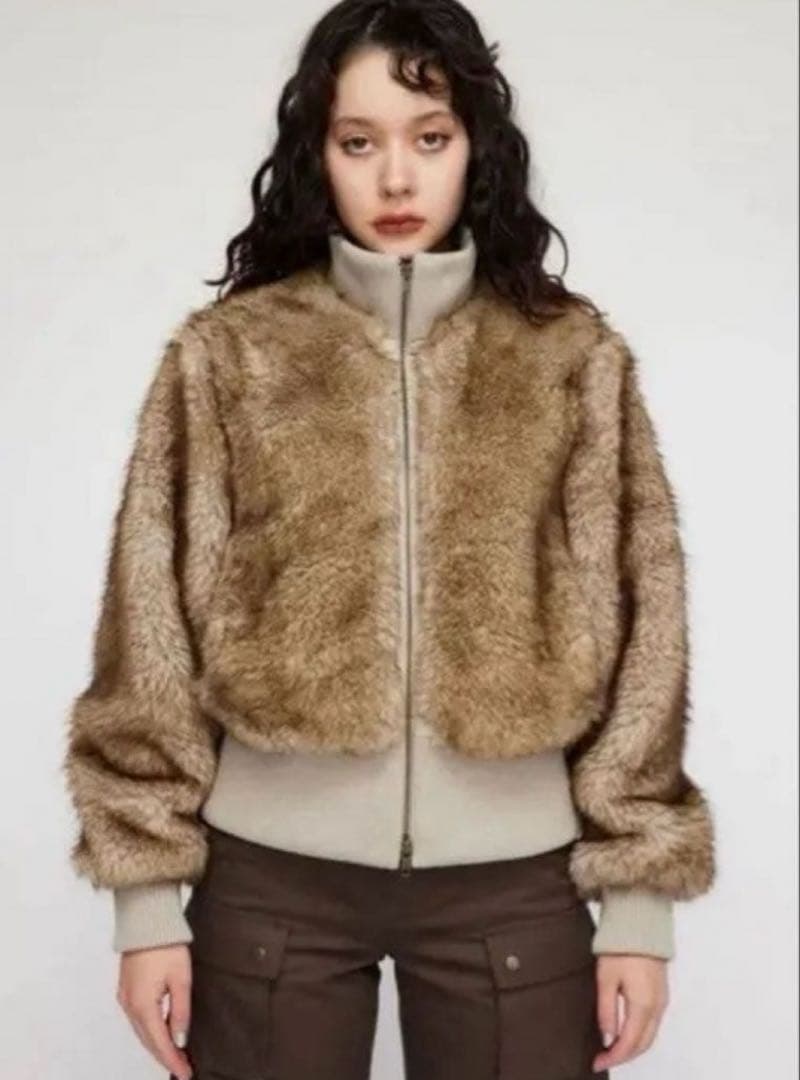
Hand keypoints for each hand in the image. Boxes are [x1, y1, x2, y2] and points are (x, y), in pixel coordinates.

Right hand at [116, 943, 193, 1079]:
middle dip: (165, 1056)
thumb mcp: (181, 979)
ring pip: (141, 1031)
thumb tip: (180, 1039)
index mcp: (143, 1005)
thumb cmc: (166, 945)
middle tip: (183, 1068)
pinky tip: (162, 1032)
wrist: (146, 921)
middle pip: (147, 1040)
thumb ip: (180, 1011)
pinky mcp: (126, 989)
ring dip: (157, 1044)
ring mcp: (125, 997)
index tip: (186, 1073)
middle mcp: (129, 1005)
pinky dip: (150, 1030)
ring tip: (176, 1054)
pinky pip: (138, 1018)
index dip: (173, 1061)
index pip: (159, 1043)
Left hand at [591, 954, 668, 1072]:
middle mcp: (657, 1006)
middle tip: (603, 1060)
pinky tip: (625, 1033)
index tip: (598, 1063)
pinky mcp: (661, 993)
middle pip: (643, 1044)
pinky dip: (640, 1034)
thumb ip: (607, 1011)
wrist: (640, 923)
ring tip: (611, 1050)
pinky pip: (652, 1023)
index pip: (629, 1043)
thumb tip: (607, 1038)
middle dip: (624, 1056)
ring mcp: (662, 1000)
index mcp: (643, 1005)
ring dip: (632, 1047)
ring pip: (649, 1035)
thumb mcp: (606, 978)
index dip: (614, 1057)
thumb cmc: (621, 946)